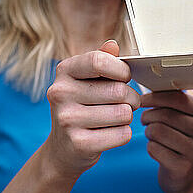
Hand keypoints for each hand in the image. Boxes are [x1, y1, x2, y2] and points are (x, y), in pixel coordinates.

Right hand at [44, 40, 140, 178]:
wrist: (63, 149)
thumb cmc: (83, 106)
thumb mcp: (87, 80)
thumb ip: (101, 60)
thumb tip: (113, 44)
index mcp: (64, 71)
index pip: (99, 61)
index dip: (121, 70)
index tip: (125, 77)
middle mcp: (60, 93)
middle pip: (118, 90)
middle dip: (131, 98)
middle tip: (126, 102)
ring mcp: (67, 120)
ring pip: (124, 113)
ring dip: (128, 116)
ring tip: (116, 118)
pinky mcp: (79, 144)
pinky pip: (123, 134)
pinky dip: (124, 134)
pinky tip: (110, 134)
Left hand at [141, 91, 192, 192]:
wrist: (183, 175)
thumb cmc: (177, 138)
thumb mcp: (181, 117)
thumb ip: (171, 100)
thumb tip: (153, 83)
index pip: (178, 98)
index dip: (156, 97)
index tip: (142, 100)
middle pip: (165, 115)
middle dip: (148, 116)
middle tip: (144, 120)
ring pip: (157, 131)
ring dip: (148, 132)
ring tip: (151, 134)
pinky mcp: (184, 167)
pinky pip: (154, 148)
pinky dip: (150, 147)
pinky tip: (157, 149)